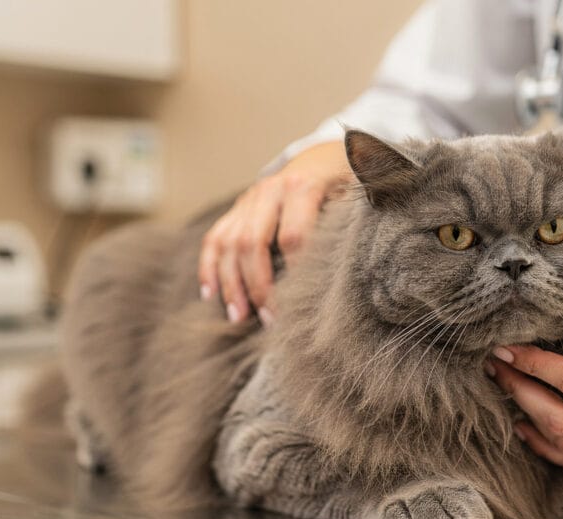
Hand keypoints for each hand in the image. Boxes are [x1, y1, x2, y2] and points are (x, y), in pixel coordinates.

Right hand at [198, 141, 349, 323]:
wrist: (322, 157)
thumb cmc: (342, 184)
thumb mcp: (353, 195)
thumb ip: (347, 223)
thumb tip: (349, 266)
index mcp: (302, 186)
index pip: (292, 236)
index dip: (294, 272)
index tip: (300, 302)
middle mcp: (269, 190)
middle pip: (253, 243)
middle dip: (259, 285)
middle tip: (269, 319)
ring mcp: (248, 199)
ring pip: (229, 243)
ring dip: (232, 284)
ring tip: (239, 317)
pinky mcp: (236, 208)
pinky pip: (214, 238)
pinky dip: (209, 267)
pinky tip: (210, 294)